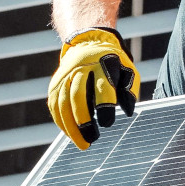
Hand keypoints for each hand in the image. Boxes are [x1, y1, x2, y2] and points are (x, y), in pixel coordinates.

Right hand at [48, 27, 139, 149]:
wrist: (88, 42)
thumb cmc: (112, 63)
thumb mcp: (127, 70)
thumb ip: (130, 89)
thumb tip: (128, 111)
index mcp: (102, 64)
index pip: (102, 86)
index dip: (104, 106)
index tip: (107, 124)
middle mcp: (80, 68)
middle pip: (77, 96)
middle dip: (83, 120)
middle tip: (92, 139)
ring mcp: (64, 75)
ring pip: (62, 103)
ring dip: (70, 126)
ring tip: (82, 143)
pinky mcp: (54, 83)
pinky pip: (54, 106)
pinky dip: (61, 122)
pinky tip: (69, 134)